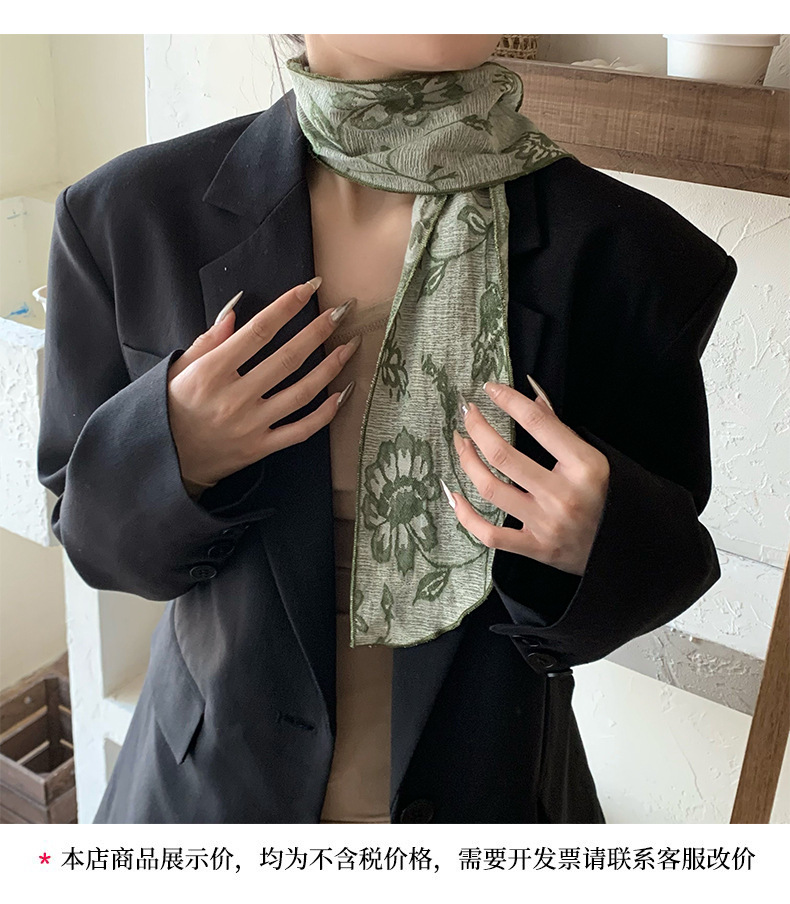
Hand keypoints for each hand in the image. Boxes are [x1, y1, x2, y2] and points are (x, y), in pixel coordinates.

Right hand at [166, 278, 359, 497]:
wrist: (164, 460)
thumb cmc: (171, 407)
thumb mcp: (178, 368)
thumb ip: (208, 340)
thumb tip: (236, 310)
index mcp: (211, 372)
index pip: (258, 332)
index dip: (287, 307)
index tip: (310, 288)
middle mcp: (234, 398)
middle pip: (287, 358)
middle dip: (319, 331)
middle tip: (342, 311)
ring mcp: (250, 425)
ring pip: (301, 393)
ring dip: (330, 367)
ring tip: (351, 346)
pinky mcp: (260, 448)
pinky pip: (301, 430)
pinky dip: (326, 413)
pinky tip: (344, 393)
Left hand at [445, 379, 608, 575]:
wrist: (631, 550)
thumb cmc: (613, 497)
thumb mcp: (597, 458)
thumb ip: (560, 429)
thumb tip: (530, 396)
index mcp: (585, 467)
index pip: (537, 423)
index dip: (508, 400)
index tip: (490, 388)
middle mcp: (563, 495)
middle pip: (504, 456)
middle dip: (478, 428)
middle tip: (467, 414)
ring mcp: (547, 524)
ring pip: (490, 490)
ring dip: (468, 462)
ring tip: (461, 443)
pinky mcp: (536, 549)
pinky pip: (489, 534)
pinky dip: (466, 515)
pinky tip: (453, 494)